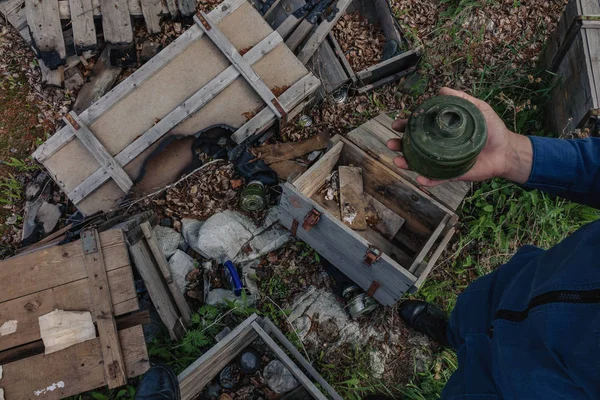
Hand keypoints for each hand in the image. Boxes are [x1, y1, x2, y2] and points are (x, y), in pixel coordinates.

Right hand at [386, 87, 531, 185]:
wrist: (506, 151)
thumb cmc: (492, 129)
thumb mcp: (478, 109)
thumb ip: (461, 99)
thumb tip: (441, 89)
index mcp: (441, 131)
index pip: (418, 127)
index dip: (405, 126)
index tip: (396, 124)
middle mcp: (438, 146)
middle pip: (413, 146)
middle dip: (399, 145)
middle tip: (391, 143)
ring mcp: (443, 162)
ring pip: (419, 164)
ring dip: (406, 163)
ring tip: (398, 161)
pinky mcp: (451, 175)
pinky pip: (436, 179)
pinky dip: (427, 180)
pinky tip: (420, 178)